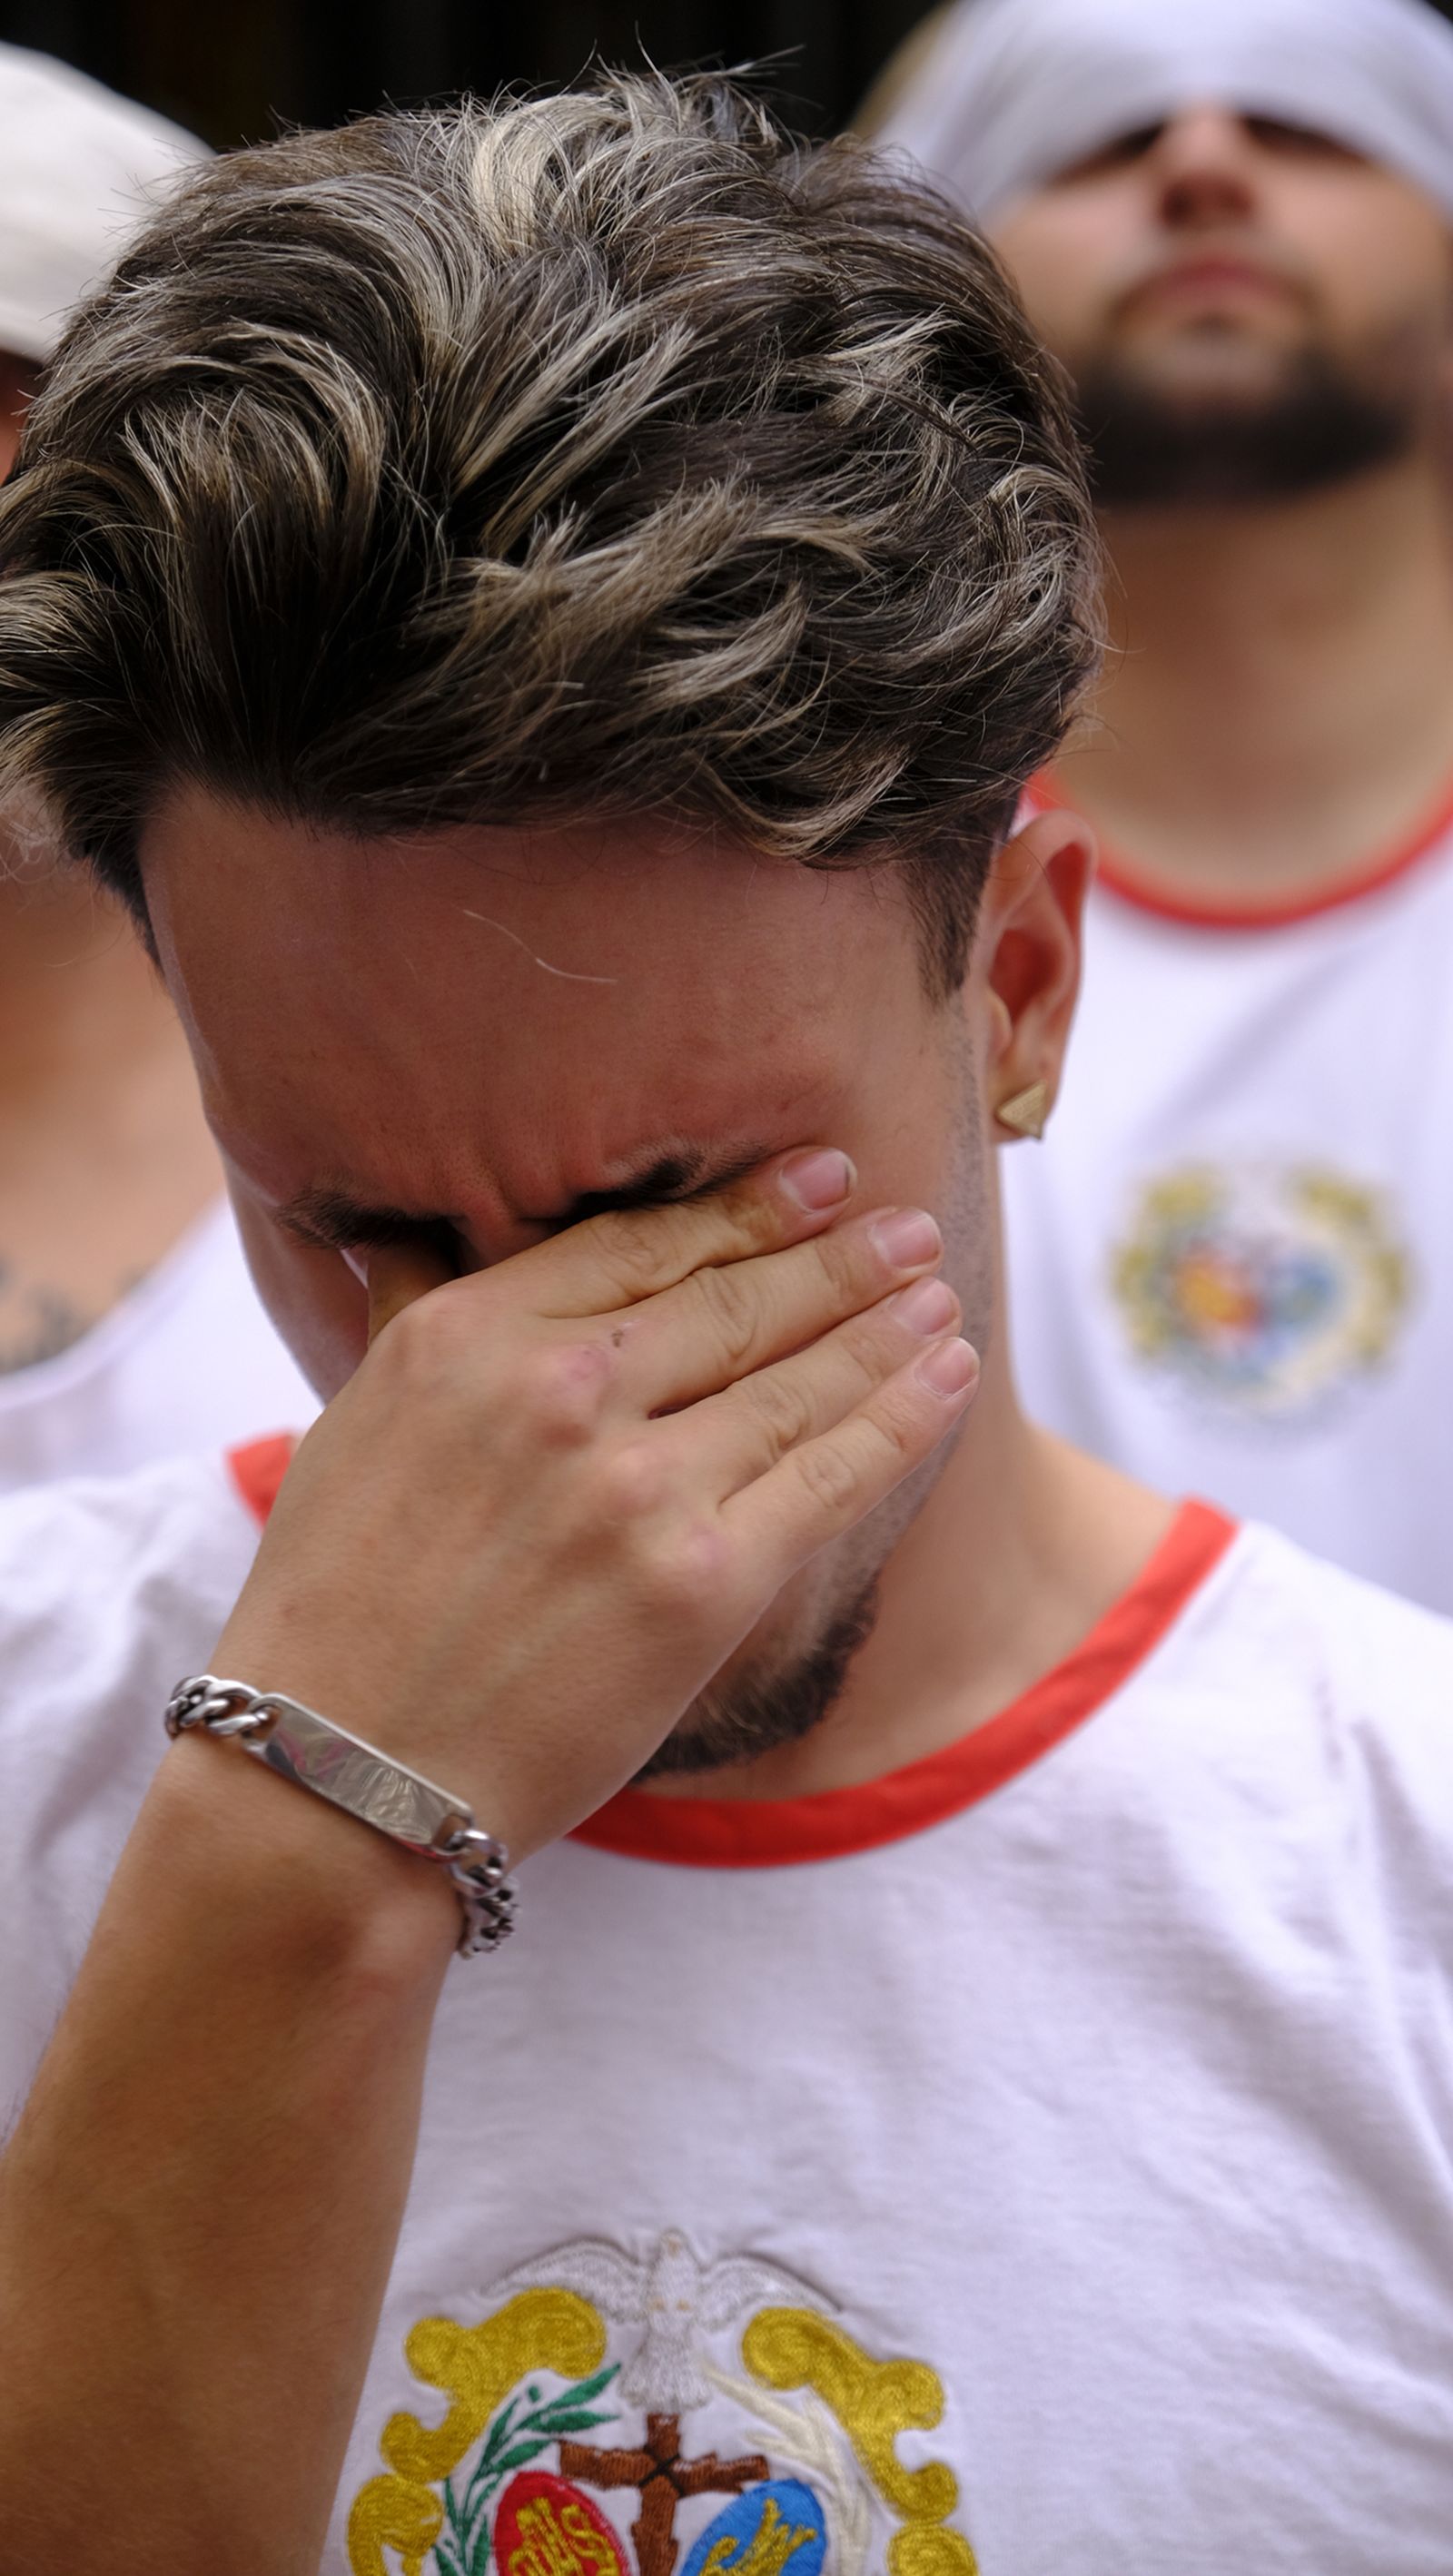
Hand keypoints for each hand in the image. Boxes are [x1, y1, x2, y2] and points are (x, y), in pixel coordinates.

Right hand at [207, 1150, 975, 1864]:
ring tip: (938, 1294)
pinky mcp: (703, 1583)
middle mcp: (558, 1394)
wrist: (342, 1780)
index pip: (638, 1249)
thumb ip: (406, 1319)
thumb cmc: (335, 1611)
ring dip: (886, 1330)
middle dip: (839, 1258)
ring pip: (796, 1383)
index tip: (818, 1178)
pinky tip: (945, 1376)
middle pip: (733, 1302)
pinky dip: (901, 1419)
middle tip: (908, 1225)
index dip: (745, 1209)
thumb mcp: (348, 1428)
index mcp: (468, 1339)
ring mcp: (638, 1487)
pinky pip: (830, 1478)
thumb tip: (409, 1234)